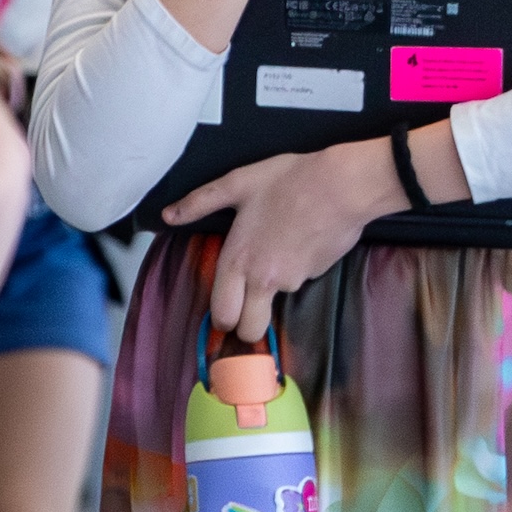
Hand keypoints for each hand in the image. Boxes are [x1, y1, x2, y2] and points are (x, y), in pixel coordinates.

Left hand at [163, 141, 404, 340]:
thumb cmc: (289, 181)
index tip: (224, 309)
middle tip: (247, 304)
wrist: (343, 185)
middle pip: (251, 330)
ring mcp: (293, 281)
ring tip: (278, 247)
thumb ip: (199, 202)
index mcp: (239, 261)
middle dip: (246, 325)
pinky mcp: (316, 275)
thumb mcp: (238, 183)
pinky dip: (297, 269)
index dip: (221, 319)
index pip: (223, 316)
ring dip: (273, 289)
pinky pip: (299, 281)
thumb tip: (168, 215)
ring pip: (276, 302)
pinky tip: (300, 241)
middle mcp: (263, 279)